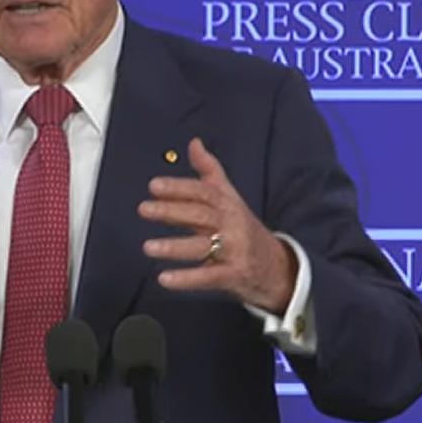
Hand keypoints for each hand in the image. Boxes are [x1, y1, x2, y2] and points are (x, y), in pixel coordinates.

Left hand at [138, 138, 295, 313]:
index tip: (154, 186)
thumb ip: (209, 170)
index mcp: (227, 204)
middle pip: (200, 215)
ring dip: (174, 246)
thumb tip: (193, 143)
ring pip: (203, 246)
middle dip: (171, 211)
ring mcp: (234, 251)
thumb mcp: (230, 197)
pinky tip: (164, 279)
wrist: (278, 266)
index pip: (202, 192)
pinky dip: (187, 279)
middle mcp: (231, 225)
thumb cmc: (244, 228)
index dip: (178, 187)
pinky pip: (209, 277)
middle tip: (143, 209)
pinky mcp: (234, 275)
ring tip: (147, 247)